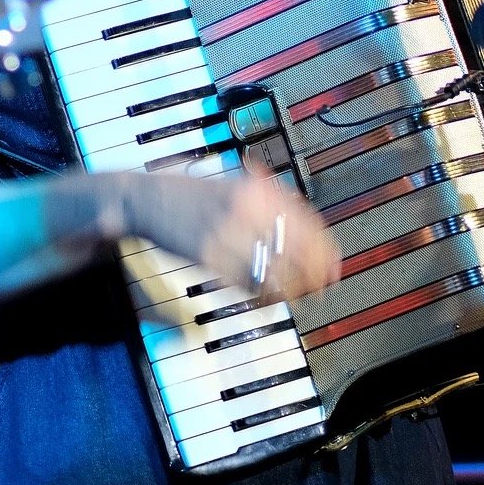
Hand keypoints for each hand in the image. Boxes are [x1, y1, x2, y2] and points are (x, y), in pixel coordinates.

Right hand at [122, 169, 339, 300]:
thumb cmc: (194, 195)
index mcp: (258, 189)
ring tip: (293, 296)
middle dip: (313, 275)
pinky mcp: (206, 256)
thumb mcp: (238, 186)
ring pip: (272, 271)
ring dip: (288, 289)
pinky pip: (244, 282)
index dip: (326, 252)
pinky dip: (261, 294)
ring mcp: (225, 233)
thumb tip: (310, 235)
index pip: (307, 224)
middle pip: (295, 250)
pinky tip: (266, 298)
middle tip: (320, 289)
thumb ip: (272, 204)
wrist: (148, 198)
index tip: (334, 268)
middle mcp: (246, 209)